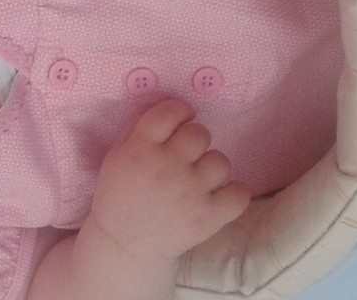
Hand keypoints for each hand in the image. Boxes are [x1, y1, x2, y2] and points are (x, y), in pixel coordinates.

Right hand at [87, 100, 249, 265]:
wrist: (124, 246)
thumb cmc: (121, 196)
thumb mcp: (117, 156)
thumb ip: (139, 129)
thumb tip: (172, 111)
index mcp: (139, 149)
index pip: (169, 112)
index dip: (180, 112)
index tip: (182, 120)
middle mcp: (166, 167)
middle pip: (200, 134)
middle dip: (195, 141)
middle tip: (186, 157)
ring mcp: (189, 193)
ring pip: (221, 162)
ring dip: (212, 168)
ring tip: (198, 181)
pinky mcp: (208, 218)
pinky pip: (239, 193)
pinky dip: (233, 193)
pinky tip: (218, 197)